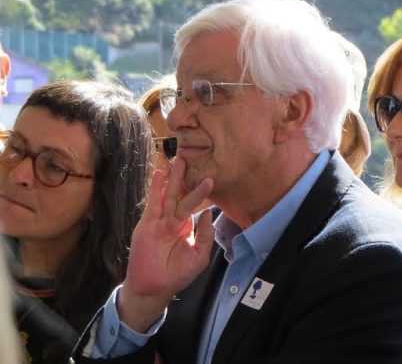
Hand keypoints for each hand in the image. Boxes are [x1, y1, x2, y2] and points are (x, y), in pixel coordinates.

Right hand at [117, 157, 213, 331]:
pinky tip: (160, 173)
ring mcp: (159, 221)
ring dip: (172, 178)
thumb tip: (210, 213)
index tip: (209, 177)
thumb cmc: (177, 275)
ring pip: (168, 195)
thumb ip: (205, 234)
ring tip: (177, 159)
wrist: (154, 288)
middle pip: (180, 195)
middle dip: (184, 177)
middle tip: (189, 157)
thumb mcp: (199, 255)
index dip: (199, 192)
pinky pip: (153, 203)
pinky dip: (156, 188)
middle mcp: (172, 221)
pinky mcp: (147, 224)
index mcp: (184, 227)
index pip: (192, 204)